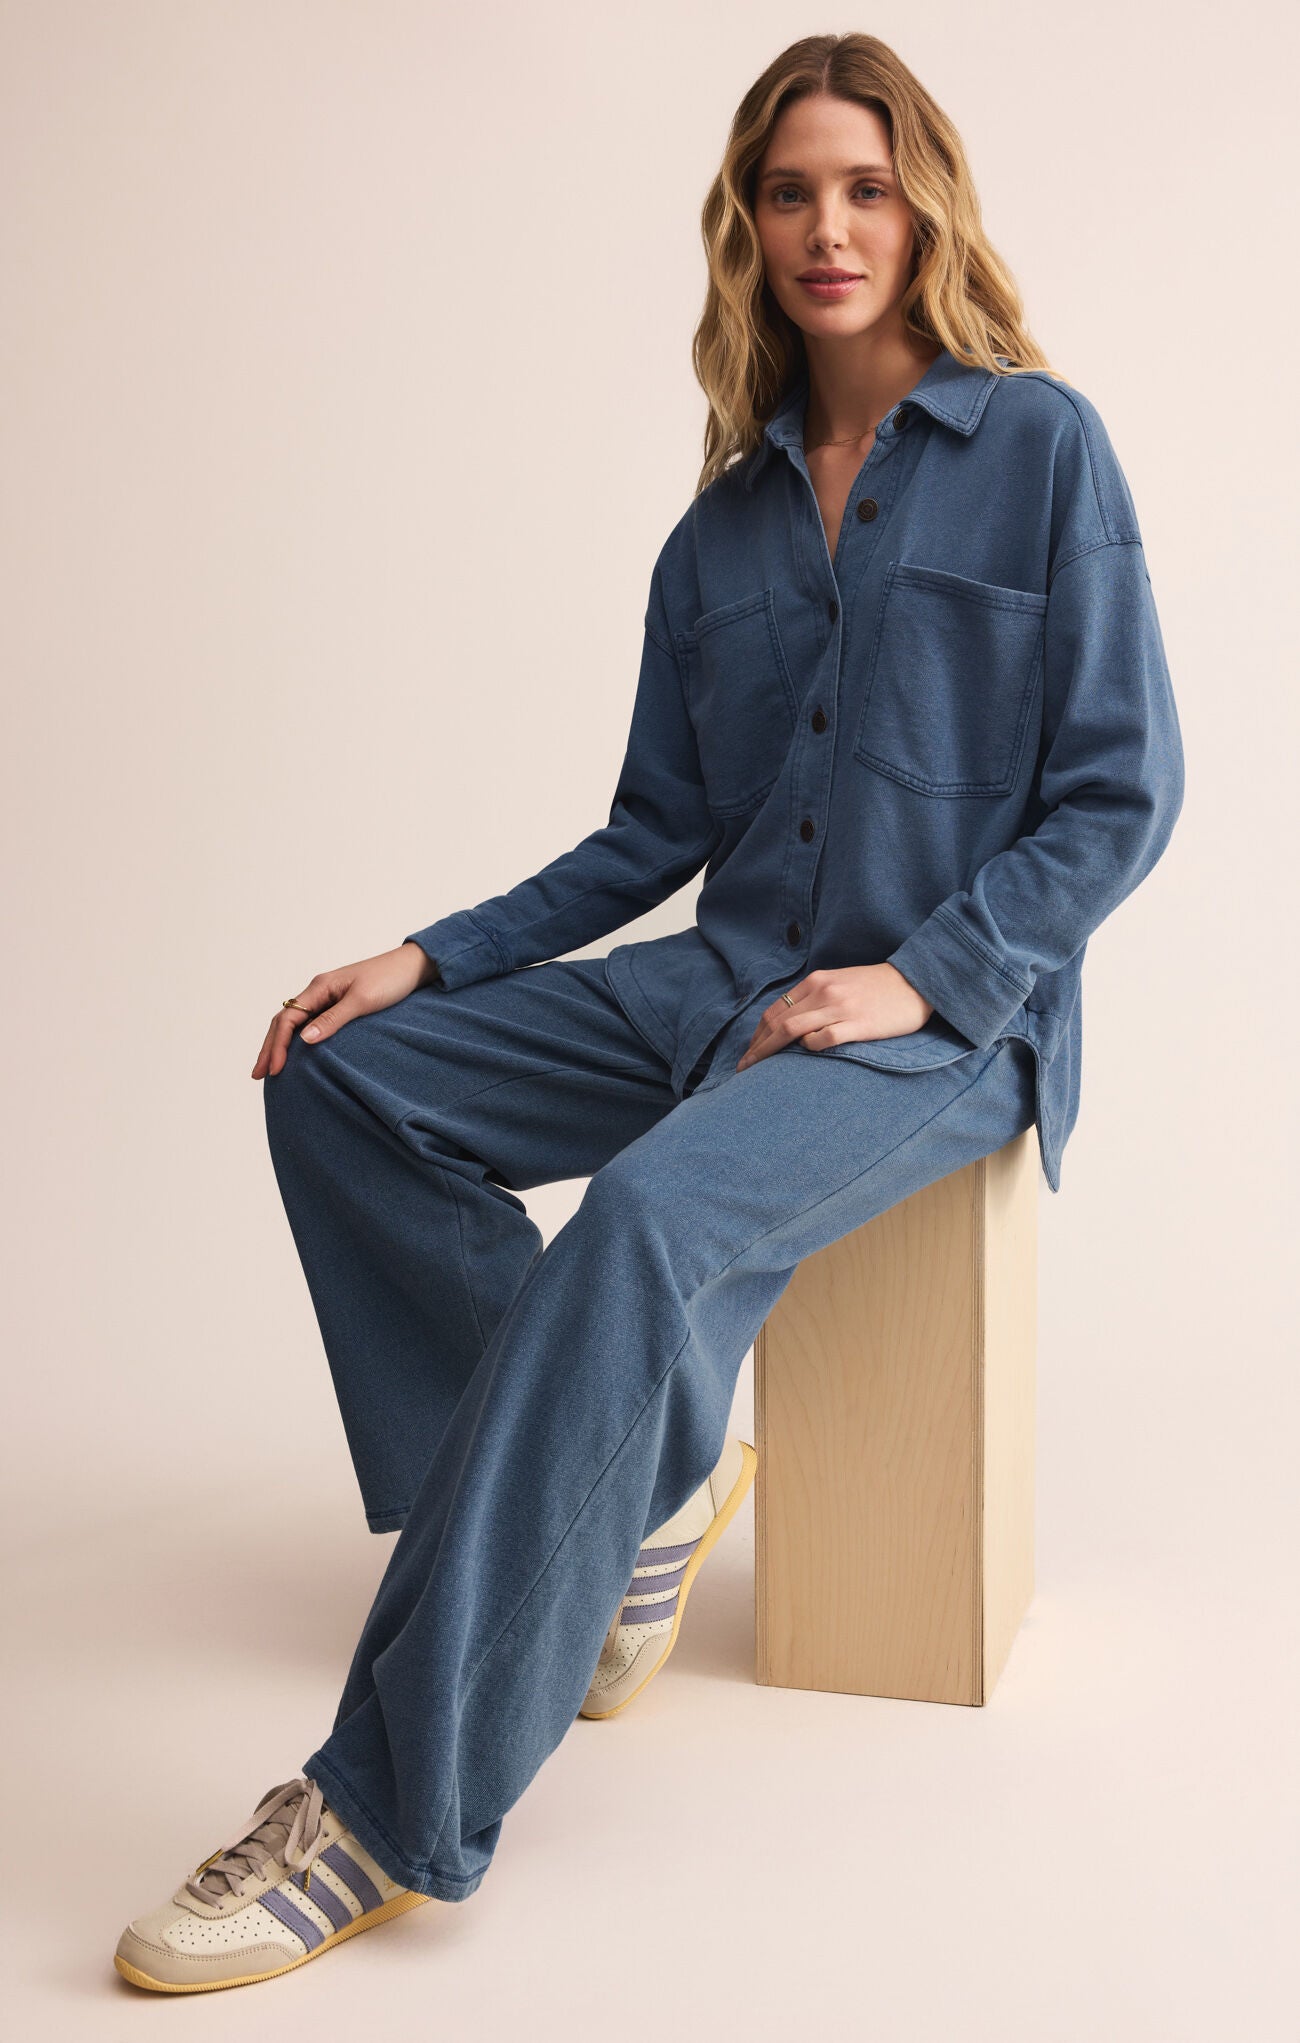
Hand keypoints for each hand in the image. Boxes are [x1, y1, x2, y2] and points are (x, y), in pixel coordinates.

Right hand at [252, 942, 438, 1079]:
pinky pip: (309, 1024)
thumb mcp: (363, 1000)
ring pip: (294, 1024)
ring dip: (279, 1044)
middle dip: (269, 1047)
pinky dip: (297, 1040)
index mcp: (319, 987)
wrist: (411, 968)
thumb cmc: (390, 980)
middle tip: (257, 1074)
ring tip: (268, 1068)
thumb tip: (304, 1040)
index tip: (275, 1069)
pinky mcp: (338, 1005)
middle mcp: (318, 992)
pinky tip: (295, 1054)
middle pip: (283, 1021)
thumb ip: (334, 1019)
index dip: (277, 1045)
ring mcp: (326, 998)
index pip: (287, 1019)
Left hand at [734, 964, 933, 1071]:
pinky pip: (823, 1039)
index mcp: (817, 982)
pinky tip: (805, 1056)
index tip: (749, 1053)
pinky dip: (809, 1048)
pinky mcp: (858, 1024)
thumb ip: (816, 998)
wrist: (916, 982)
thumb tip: (790, 1023)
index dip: (757, 1034)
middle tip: (743, 1068)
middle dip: (756, 1047)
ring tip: (757, 1072)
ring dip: (769, 1052)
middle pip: (777, 1022)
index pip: (775, 1010)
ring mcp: (840, 1008)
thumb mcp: (841, 983)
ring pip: (792, 1030)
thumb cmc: (877, 987)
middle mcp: (824, 992)